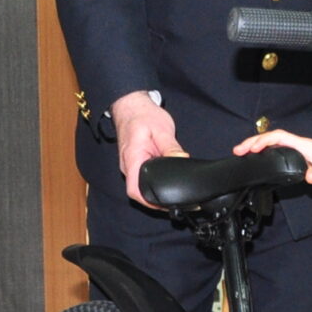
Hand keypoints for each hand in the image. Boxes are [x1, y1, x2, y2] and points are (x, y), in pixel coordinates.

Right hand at [111, 90, 184, 206]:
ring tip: (173, 197)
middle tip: (175, 204)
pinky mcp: (136, 162)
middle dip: (154, 201)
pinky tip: (166, 184)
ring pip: (140, 186)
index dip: (148, 202)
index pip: (134, 190)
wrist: (131, 105)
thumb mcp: (161, 130)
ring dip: (154, 192)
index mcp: (132, 158)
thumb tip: (182, 160)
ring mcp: (131, 165)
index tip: (164, 206)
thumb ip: (171, 148)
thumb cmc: (143, 115)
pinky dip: (154, 183)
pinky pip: (143, 178)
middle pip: (138, 192)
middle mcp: (128, 165)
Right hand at [233, 127, 311, 184]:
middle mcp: (293, 143)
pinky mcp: (288, 153)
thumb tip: (310, 177)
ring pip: (267, 142)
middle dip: (252, 142)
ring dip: (252, 145)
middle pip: (269, 138)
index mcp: (300, 144)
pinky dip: (259, 150)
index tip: (254, 148)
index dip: (265, 140)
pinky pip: (270, 148)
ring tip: (238, 153)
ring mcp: (289, 147)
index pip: (279, 137)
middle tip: (237, 151)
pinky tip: (251, 157)